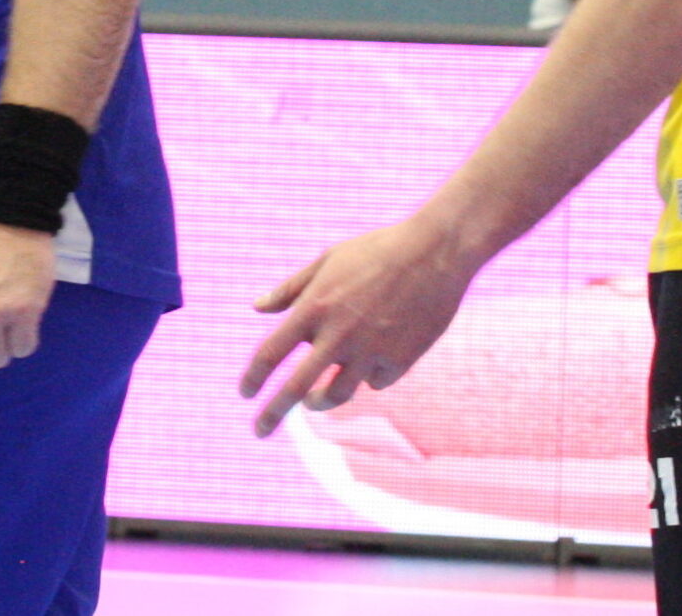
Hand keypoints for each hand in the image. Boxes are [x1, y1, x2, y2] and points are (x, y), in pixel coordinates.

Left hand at [240, 215, 476, 436]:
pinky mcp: (400, 361)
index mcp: (315, 307)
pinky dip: (368, 377)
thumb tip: (257, 308)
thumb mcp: (329, 259)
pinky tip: (371, 363)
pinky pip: (375, 382)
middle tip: (258, 430)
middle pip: (296, 389)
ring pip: (336, 395)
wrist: (436, 252)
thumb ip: (291, 288)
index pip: (270, 353)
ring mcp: (370, 351)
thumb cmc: (377, 250)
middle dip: (272, 414)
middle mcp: (338, 335)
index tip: (245, 393)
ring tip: (313, 400)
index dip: (252, 378)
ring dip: (319, 402)